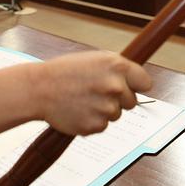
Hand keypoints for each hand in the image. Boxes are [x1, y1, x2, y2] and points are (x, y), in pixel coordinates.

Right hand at [32, 52, 152, 135]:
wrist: (39, 89)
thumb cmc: (65, 72)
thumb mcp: (95, 60)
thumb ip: (118, 70)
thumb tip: (137, 81)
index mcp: (117, 66)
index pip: (145, 83)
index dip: (137, 86)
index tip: (132, 88)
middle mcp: (115, 87)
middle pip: (132, 102)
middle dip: (118, 99)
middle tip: (96, 92)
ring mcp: (106, 108)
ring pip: (116, 115)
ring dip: (103, 110)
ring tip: (83, 99)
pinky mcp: (96, 126)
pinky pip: (102, 125)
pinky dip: (92, 120)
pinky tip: (78, 109)